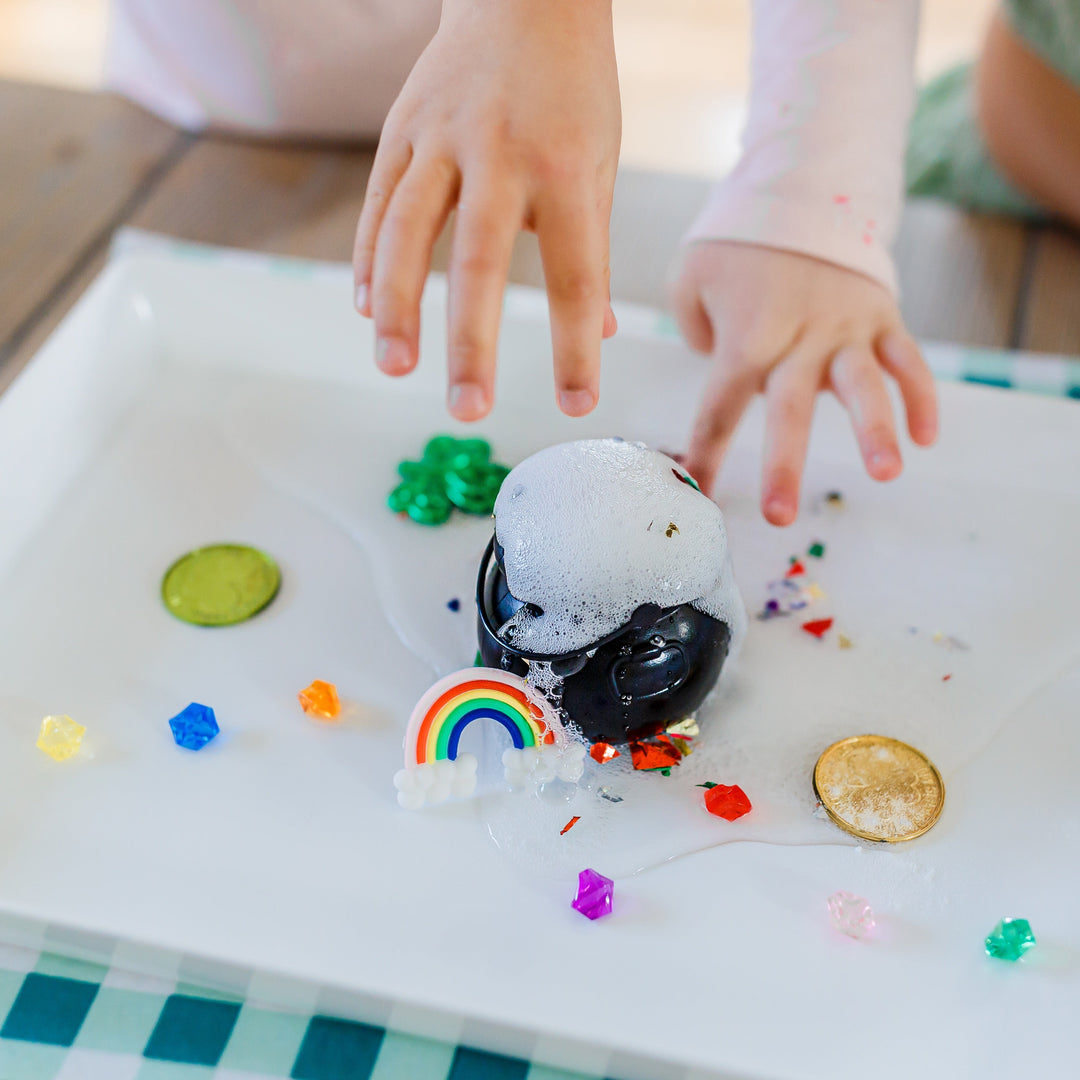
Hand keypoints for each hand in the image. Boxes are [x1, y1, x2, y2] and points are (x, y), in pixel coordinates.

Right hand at [353, 0, 619, 420]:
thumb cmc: (572, 89)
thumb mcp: (600, 164)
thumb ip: (593, 252)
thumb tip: (600, 332)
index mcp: (565, 169)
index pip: (574, 275)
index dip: (575, 346)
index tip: (577, 404)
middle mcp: (501, 154)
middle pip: (479, 261)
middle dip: (472, 343)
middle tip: (470, 408)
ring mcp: (442, 138)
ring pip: (407, 231)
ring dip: (397, 307)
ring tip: (395, 367)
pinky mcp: (402, 130)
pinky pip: (378, 204)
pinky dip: (369, 260)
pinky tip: (365, 309)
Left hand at [670, 241, 937, 524]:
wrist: (804, 185)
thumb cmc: (736, 241)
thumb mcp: (690, 275)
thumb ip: (693, 329)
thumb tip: (717, 369)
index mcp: (746, 334)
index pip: (720, 405)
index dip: (707, 451)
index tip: (698, 494)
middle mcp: (798, 336)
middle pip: (789, 407)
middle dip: (784, 464)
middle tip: (778, 516)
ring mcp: (846, 327)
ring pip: (864, 383)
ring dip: (875, 430)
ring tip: (887, 474)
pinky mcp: (882, 316)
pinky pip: (908, 359)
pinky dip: (921, 396)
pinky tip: (927, 438)